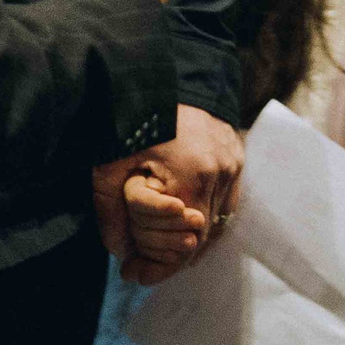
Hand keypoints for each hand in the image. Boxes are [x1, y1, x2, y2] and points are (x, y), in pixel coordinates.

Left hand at [90, 103, 244, 283]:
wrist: (158, 70)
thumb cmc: (129, 116)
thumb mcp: (108, 164)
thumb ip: (111, 211)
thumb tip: (121, 252)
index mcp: (189, 176)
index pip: (177, 242)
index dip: (153, 264)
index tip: (130, 274)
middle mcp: (218, 174)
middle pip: (197, 238)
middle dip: (167, 259)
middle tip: (139, 270)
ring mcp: (231, 165)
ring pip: (214, 224)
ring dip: (187, 245)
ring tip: (158, 257)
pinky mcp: (236, 156)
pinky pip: (226, 205)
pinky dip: (205, 224)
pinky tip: (184, 232)